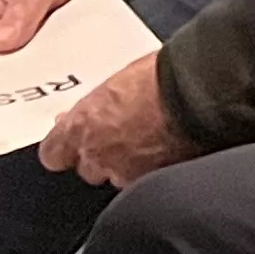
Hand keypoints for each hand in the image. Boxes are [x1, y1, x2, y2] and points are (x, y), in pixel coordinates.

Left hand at [39, 52, 195, 188]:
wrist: (202, 89)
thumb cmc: (162, 74)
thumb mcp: (118, 81)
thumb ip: (99, 105)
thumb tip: (96, 109)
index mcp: (81, 127)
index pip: (52, 153)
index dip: (63, 147)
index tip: (72, 138)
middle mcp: (98, 155)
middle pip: (88, 168)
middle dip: (101, 155)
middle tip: (120, 134)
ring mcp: (127, 172)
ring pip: (119, 176)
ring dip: (129, 163)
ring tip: (150, 141)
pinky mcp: (157, 179)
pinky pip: (148, 179)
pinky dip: (155, 167)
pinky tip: (169, 148)